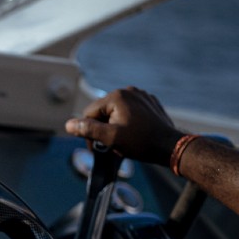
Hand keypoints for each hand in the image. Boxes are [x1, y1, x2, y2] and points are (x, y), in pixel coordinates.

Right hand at [65, 86, 183, 165]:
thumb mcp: (110, 138)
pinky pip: (130, 111)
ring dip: (113, 126)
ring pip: (115, 112)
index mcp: (117, 96)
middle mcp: (128, 91)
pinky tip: (132, 134)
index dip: (88, 131)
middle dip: (102, 128)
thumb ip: (88, 129)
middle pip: (102, 111)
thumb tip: (68, 125)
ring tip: (121, 141)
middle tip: (108, 146)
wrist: (170, 146)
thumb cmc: (140, 142)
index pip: (89, 113)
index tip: (96, 147)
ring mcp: (141, 95)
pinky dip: (126, 122)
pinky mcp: (149, 103)